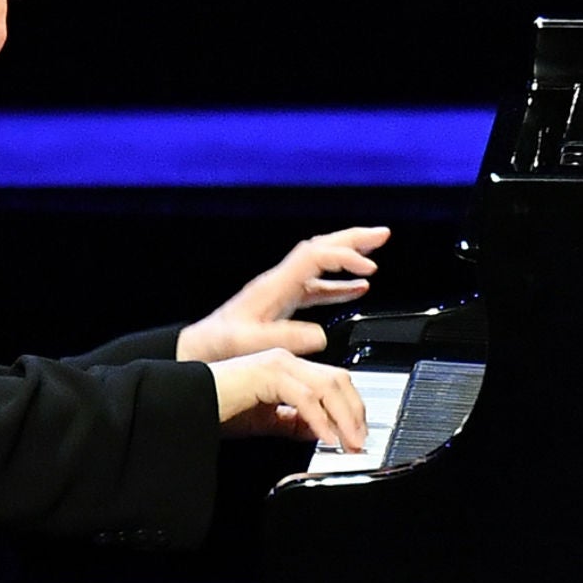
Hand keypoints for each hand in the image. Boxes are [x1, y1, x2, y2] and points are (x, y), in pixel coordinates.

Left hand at [176, 225, 390, 364]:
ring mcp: (283, 290)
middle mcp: (281, 282)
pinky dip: (340, 283)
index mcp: (276, 286)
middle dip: (353, 239)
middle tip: (382, 234)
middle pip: (321, 247)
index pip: (316, 256)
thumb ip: (285, 338)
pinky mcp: (284, 303)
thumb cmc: (219, 346)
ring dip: (349, 255)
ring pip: (321, 263)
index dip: (344, 258)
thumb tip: (320, 336)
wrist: (200, 348)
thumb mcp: (251, 343)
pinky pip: (318, 285)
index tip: (369, 267)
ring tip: (375, 253)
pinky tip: (357, 289)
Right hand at [206, 348, 369, 452]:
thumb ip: (292, 423)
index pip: (333, 379)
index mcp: (287, 367)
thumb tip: (321, 432)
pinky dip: (320, 419)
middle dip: (356, 411)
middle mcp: (286, 360)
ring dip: (345, 417)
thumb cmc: (215, 408)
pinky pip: (304, 396)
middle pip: (338, 378)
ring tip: (349, 443)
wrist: (185, 403)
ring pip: (327, 384)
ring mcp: (277, 363)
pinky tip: (327, 439)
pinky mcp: (267, 374)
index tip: (358, 434)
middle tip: (361, 441)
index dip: (352, 407)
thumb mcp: (265, 420)